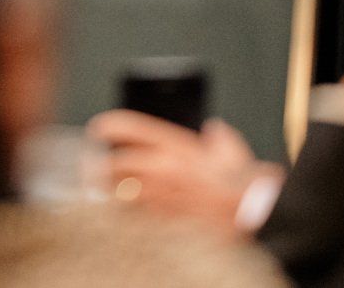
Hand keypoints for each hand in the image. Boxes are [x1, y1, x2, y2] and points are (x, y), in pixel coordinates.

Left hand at [89, 112, 276, 236]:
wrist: (250, 212)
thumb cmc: (240, 181)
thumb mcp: (229, 147)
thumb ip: (217, 135)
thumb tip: (213, 129)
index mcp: (173, 144)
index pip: (128, 127)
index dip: (108, 125)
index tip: (98, 129)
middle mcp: (161, 168)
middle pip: (113, 164)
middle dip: (99, 165)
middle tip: (93, 165)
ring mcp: (160, 195)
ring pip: (119, 192)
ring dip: (109, 191)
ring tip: (103, 189)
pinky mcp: (162, 218)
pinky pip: (133, 214)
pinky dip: (126, 212)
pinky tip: (125, 210)